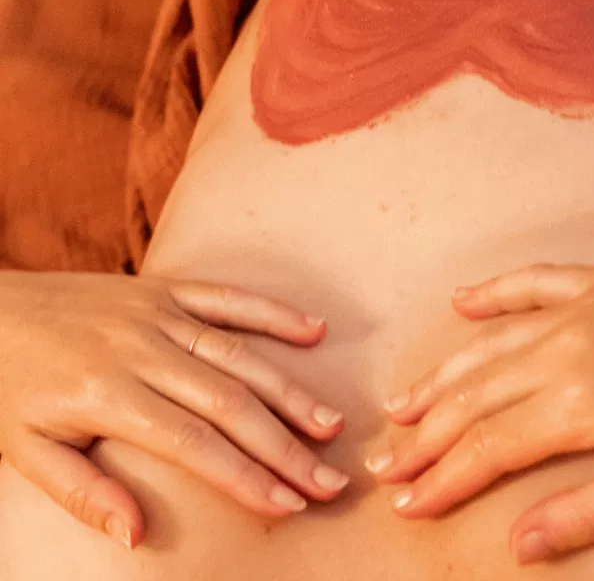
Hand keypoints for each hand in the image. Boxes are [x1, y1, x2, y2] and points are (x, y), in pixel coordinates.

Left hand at [0, 272, 349, 548]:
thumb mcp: (25, 450)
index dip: (245, 476)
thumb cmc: (7, 385)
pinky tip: (313, 331)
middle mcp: (142, 349)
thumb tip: (139, 535)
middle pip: (229, 402)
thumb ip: (83, 492)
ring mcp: (157, 313)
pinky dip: (272, 312)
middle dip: (284, 445)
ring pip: (238, 353)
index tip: (288, 505)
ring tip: (331, 423)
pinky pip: (226, 297)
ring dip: (290, 389)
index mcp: (108, 395)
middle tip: (330, 479)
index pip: (193, 443)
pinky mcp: (163, 288)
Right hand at [368, 263, 593, 563]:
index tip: (405, 501)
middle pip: (474, 396)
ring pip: (490, 344)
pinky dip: (495, 292)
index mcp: (575, 402)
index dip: (442, 477)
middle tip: (385, 460)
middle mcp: (563, 348)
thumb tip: (518, 546)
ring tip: (403, 402)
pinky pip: (535, 281)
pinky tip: (462, 301)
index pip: (487, 446)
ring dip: (442, 375)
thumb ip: (586, 514)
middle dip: (425, 434)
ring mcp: (581, 308)